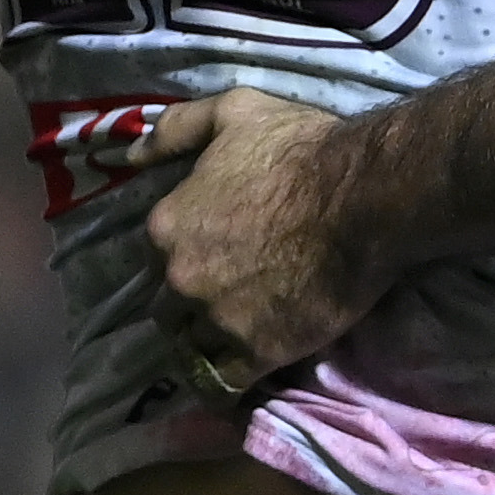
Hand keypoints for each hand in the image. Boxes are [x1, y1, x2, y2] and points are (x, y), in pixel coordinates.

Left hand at [135, 86, 388, 383]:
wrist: (364, 196)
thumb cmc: (302, 149)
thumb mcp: (235, 112)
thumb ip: (176, 129)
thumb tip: (130, 151)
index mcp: (167, 225)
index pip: (156, 256)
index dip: (185, 255)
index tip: (215, 252)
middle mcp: (180, 278)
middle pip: (169, 307)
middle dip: (191, 304)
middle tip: (230, 295)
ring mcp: (215, 320)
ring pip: (191, 346)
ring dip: (208, 343)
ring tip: (238, 335)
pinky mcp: (255, 353)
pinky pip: (222, 383)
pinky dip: (226, 382)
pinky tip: (241, 372)